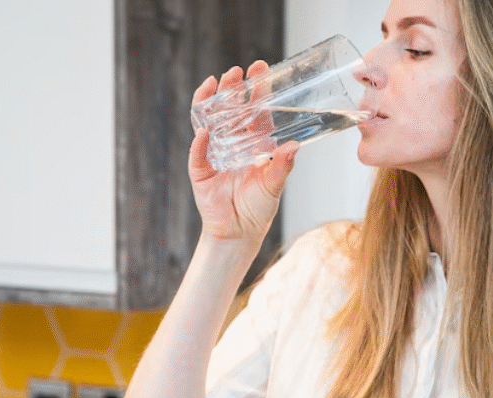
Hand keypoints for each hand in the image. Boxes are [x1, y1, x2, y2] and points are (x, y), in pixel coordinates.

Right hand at [189, 61, 298, 242]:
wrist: (239, 233)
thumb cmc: (259, 207)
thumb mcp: (274, 184)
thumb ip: (283, 165)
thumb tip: (294, 146)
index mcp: (253, 143)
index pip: (254, 110)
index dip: (256, 90)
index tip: (260, 69)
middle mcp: (232, 143)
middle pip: (229, 109)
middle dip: (232, 89)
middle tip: (236, 72)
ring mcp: (214, 154)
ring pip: (209, 122)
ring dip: (210, 103)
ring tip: (215, 85)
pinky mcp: (200, 170)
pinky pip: (197, 153)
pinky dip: (199, 143)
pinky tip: (204, 132)